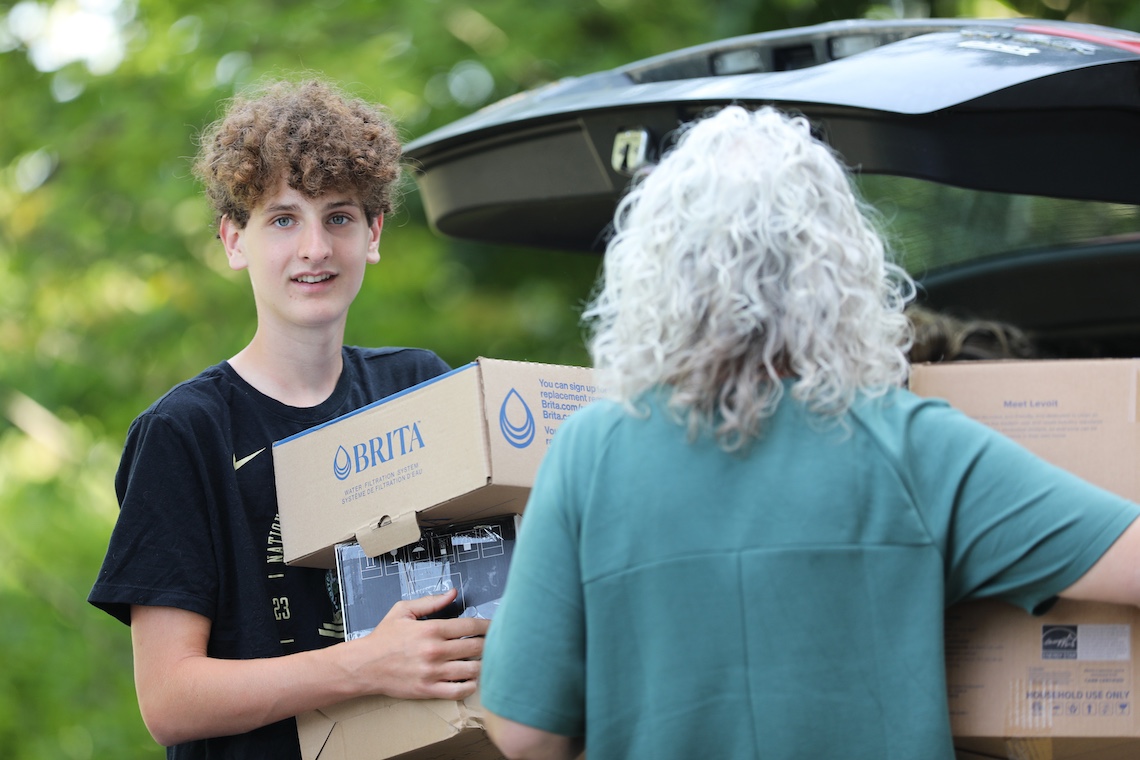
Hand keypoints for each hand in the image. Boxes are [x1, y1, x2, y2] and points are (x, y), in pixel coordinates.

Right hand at [344, 588, 490, 700]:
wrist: (364, 665)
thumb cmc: (384, 637)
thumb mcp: (403, 611)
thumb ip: (431, 602)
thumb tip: (453, 592)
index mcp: (431, 629)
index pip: (470, 625)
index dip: (488, 625)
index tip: (495, 626)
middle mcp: (435, 651)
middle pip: (476, 647)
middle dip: (488, 644)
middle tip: (493, 643)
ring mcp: (432, 672)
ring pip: (472, 670)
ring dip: (482, 664)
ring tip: (483, 660)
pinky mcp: (428, 690)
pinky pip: (459, 691)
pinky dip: (471, 685)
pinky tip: (471, 679)